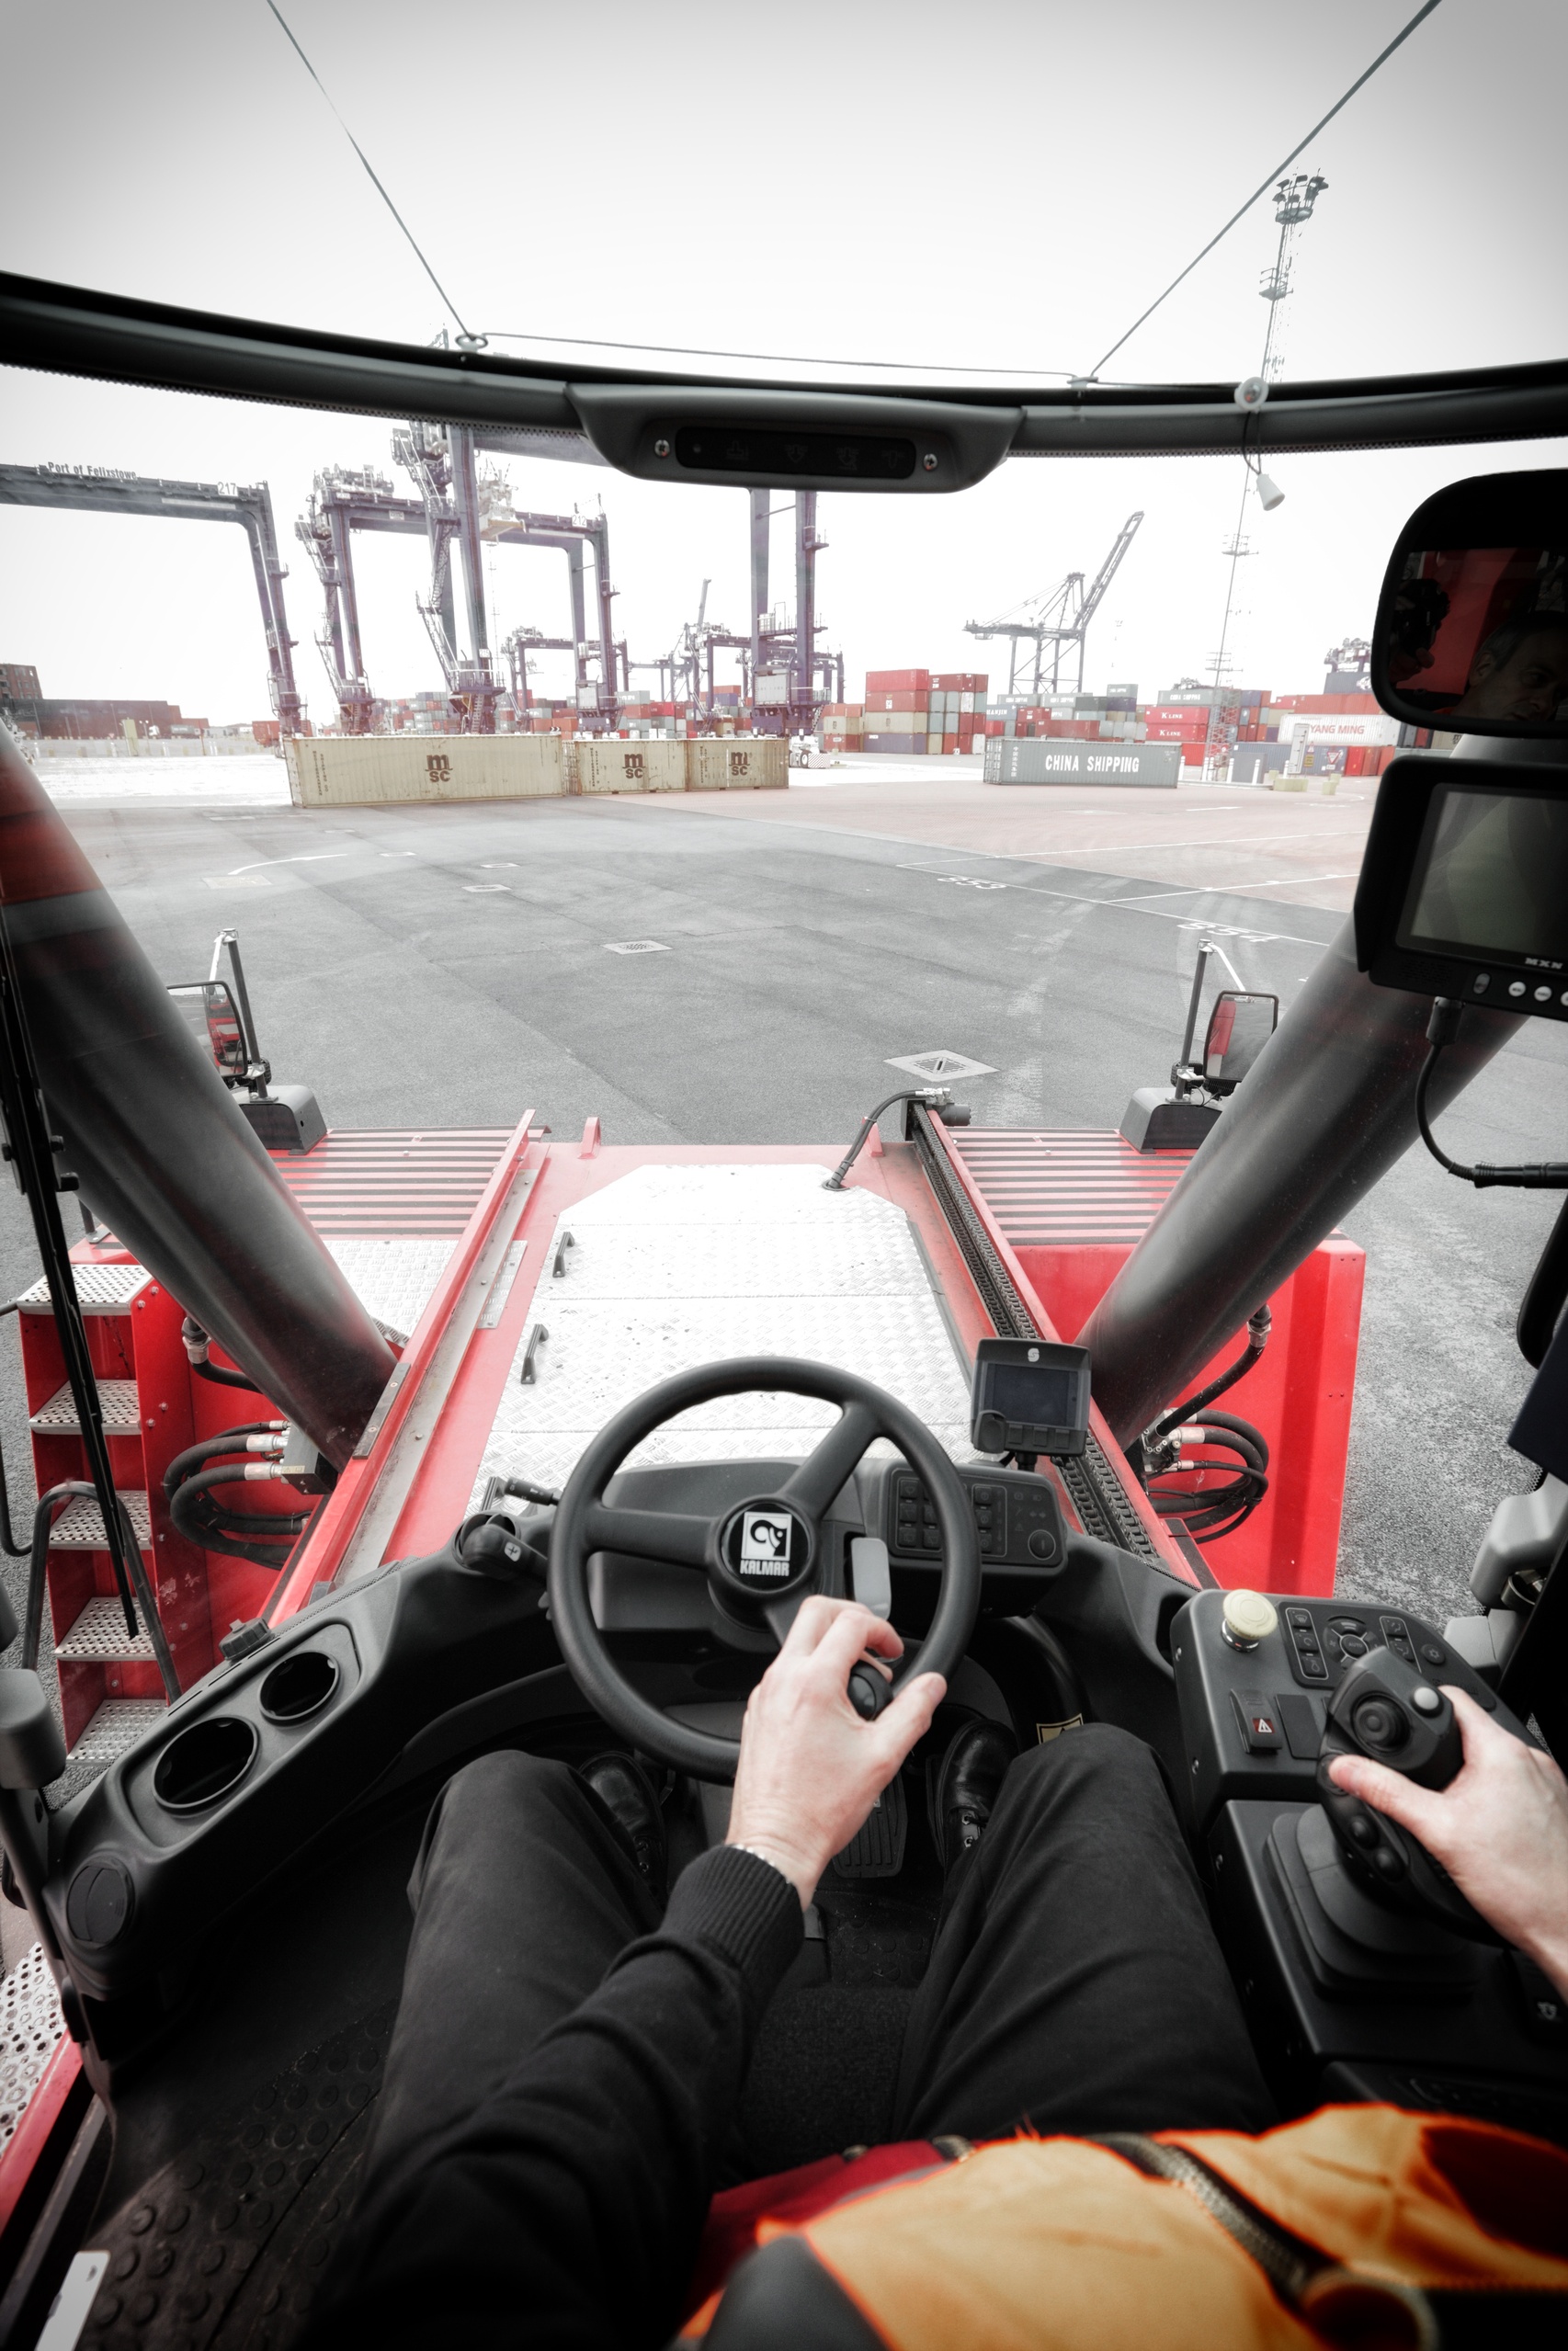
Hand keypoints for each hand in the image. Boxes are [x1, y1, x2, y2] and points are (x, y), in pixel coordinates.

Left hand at [726, 1596, 944, 1907]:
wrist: (775, 1842)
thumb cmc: (819, 1808)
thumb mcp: (883, 1756)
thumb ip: (914, 1711)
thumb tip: (932, 1686)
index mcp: (813, 1682)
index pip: (851, 1623)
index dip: (883, 1630)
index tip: (895, 1652)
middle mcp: (782, 1680)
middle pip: (815, 1613)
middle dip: (852, 1619)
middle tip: (875, 1646)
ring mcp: (765, 1695)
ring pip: (798, 1643)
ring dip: (832, 1649)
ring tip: (859, 1686)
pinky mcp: (757, 1712)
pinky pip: (785, 1672)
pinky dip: (812, 1673)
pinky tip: (833, 1709)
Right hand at [1328, 1687, 1567, 1994]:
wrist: (1562, 1924)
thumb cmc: (1518, 1883)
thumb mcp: (1437, 1832)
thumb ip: (1386, 1793)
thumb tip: (1346, 1769)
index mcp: (1501, 1751)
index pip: (1452, 1698)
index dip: (1419, 1704)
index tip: (1401, 1723)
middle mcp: (1530, 1759)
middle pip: (1470, 1732)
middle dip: (1442, 1753)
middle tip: (1428, 1788)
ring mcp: (1548, 1782)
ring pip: (1494, 1761)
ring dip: (1470, 1776)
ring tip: (1460, 1815)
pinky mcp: (1555, 1805)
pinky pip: (1516, 1784)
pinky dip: (1495, 1798)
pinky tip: (1488, 1831)